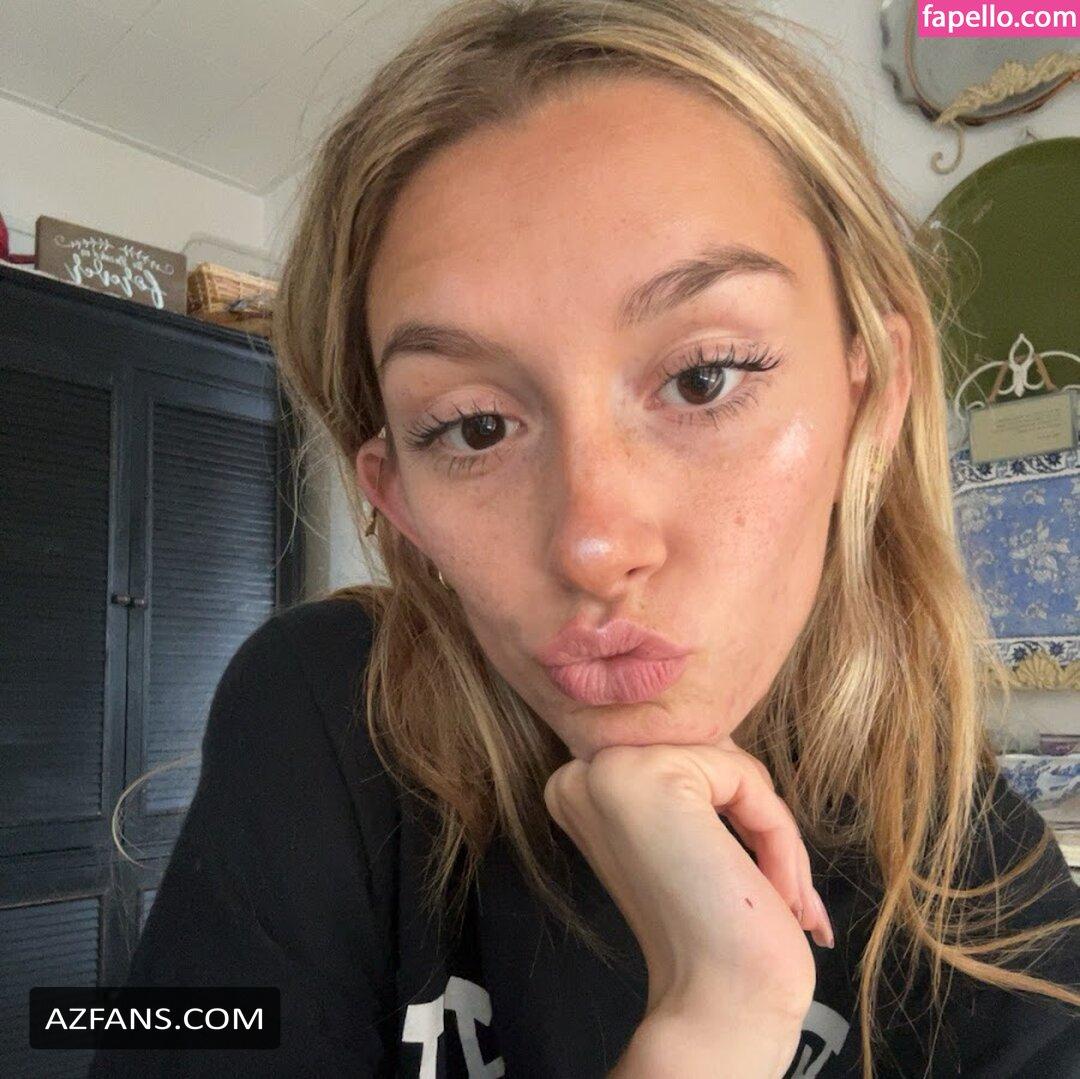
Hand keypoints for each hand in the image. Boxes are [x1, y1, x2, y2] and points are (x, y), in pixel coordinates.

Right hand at [543, 736, 831, 1030]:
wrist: (719, 1003)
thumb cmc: (711, 930)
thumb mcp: (678, 835)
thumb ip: (682, 777)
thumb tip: (720, 731)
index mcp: (577, 787)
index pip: (678, 754)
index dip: (729, 807)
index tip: (754, 872)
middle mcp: (580, 773)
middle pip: (704, 750)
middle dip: (756, 815)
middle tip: (784, 887)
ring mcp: (610, 770)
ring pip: (731, 763)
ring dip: (773, 829)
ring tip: (786, 894)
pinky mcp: (653, 777)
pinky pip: (747, 779)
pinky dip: (778, 834)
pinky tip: (777, 889)